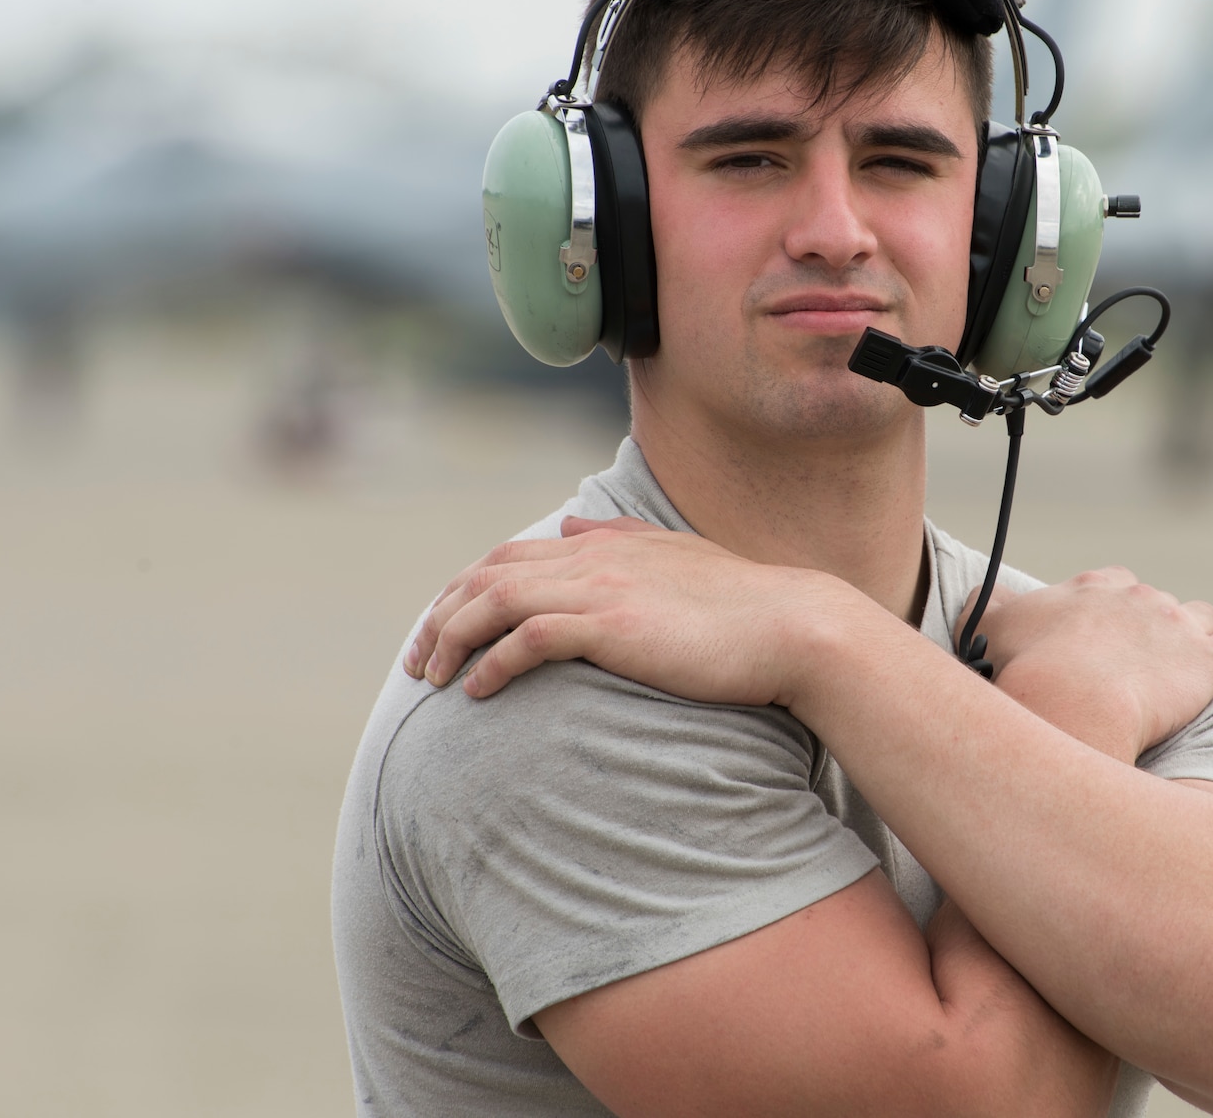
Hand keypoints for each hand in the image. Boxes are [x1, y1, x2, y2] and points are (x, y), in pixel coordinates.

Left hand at [404, 516, 870, 701]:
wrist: (794, 627)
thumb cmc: (745, 605)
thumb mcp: (676, 557)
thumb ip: (620, 536)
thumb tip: (569, 523)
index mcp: (607, 543)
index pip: (510, 556)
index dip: (464, 589)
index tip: (442, 628)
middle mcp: (595, 557)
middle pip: (487, 574)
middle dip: (441, 616)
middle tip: (418, 663)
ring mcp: (603, 589)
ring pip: (495, 600)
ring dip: (452, 639)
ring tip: (432, 680)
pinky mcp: (613, 626)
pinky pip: (528, 637)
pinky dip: (492, 662)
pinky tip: (478, 690)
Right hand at [958, 568, 1212, 762]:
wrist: (1070, 700)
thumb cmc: (1026, 668)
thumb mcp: (991, 626)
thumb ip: (989, 603)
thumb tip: (981, 593)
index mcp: (1092, 588)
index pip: (1111, 587)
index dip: (1112, 612)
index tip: (1105, 638)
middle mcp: (1139, 596)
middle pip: (1156, 605)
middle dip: (1154, 629)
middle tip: (1141, 665)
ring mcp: (1179, 625)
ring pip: (1202, 619)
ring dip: (1201, 638)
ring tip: (1196, 667)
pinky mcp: (1211, 659)